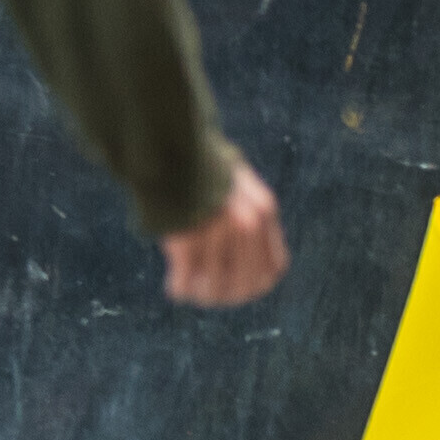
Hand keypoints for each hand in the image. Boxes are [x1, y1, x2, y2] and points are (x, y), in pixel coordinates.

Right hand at [164, 151, 289, 308]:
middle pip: (246, 279)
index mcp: (263, 209)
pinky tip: (174, 290)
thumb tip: (242, 254)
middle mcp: (247, 222)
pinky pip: (187, 275)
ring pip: (217, 282)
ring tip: (192, 296)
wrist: (166, 141)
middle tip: (210, 298)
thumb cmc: (195, 163)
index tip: (241, 291)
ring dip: (204, 295)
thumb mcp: (233, 183)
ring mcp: (218, 230)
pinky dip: (180, 287)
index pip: (273, 266)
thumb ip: (244, 215)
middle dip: (229, 295)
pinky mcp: (188, 236)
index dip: (257, 284)